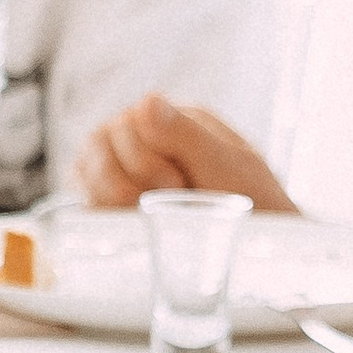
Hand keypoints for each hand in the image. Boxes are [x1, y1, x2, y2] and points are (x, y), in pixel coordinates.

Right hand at [75, 96, 297, 213]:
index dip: (143, 158)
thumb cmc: (257, 208)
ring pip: (85, 166)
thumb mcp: (229, 170)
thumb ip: (188, 136)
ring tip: (147, 213)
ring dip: (110, 194)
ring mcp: (129, 168)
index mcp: (178, 120)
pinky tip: (132, 222)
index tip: (176, 184)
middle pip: (100, 141)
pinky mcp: (118, 202)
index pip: (130, 120)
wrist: (266, 252)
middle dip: (130, 178)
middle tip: (169, 200)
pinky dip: (102, 211)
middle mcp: (149, 138)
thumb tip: (148, 100)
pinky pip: (87, 196)